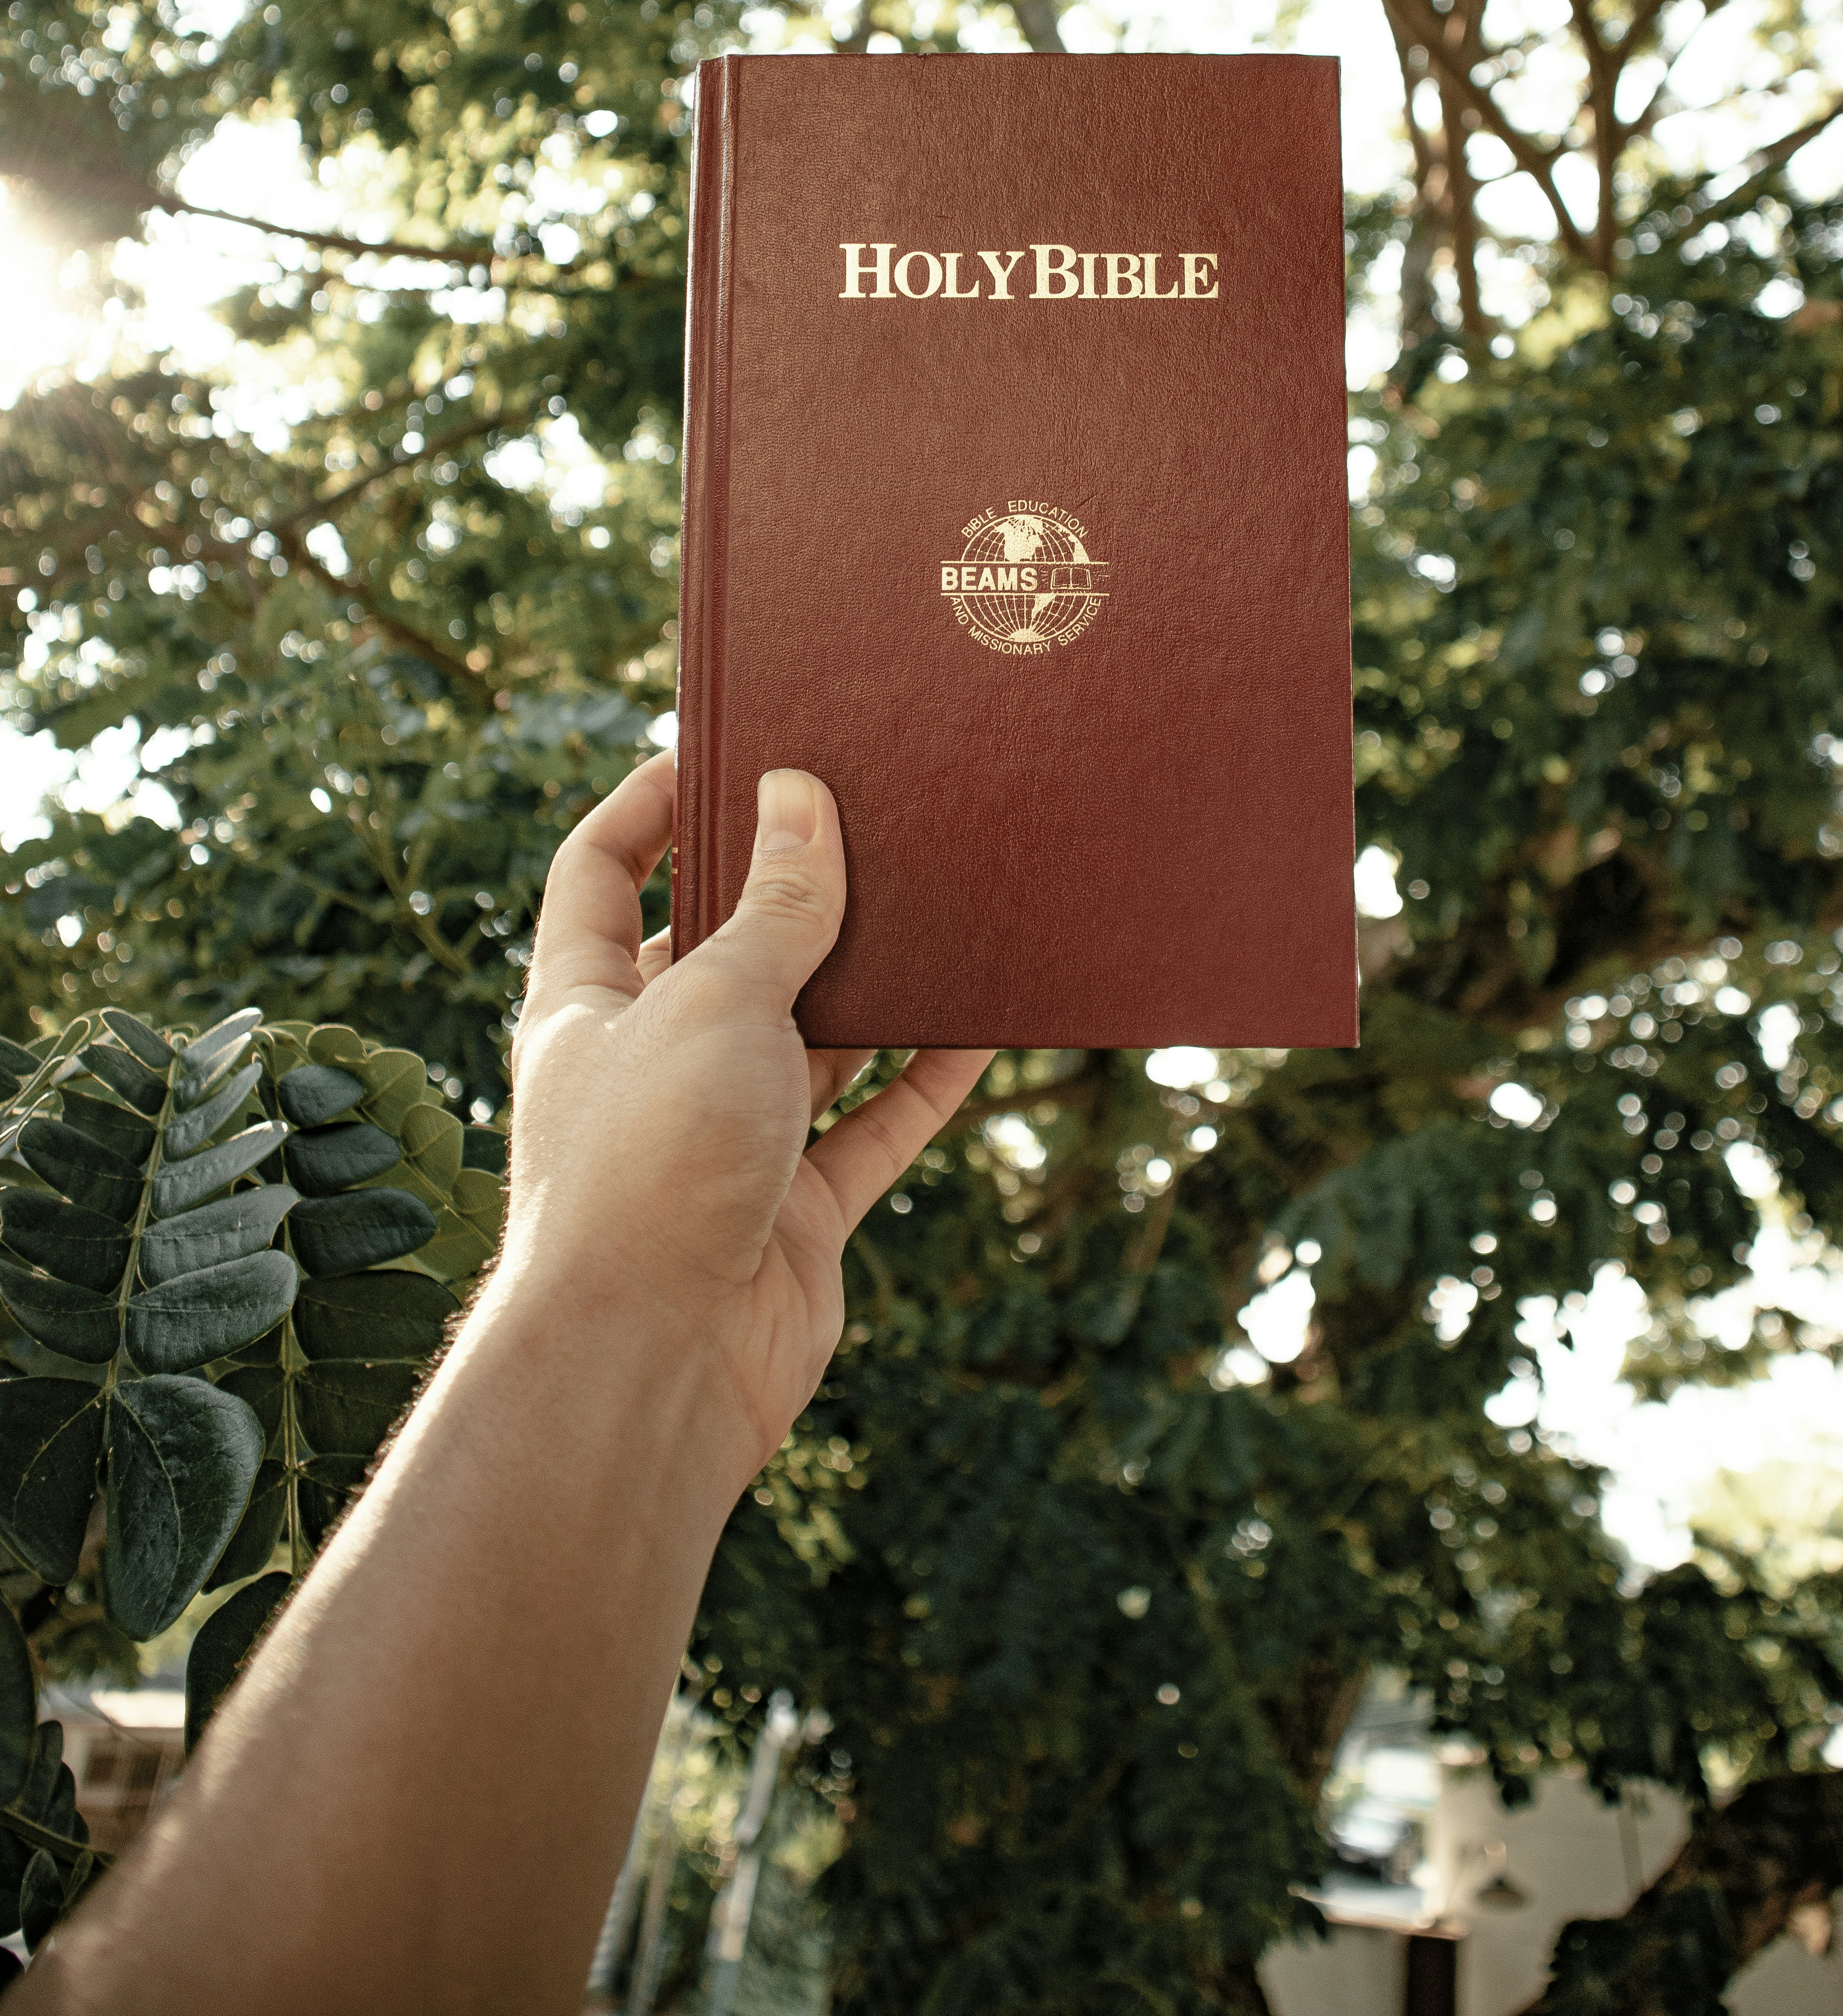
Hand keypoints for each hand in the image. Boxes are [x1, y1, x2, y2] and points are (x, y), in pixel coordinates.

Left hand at [504, 755, 990, 1476]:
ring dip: (872, 982)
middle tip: (867, 811)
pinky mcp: (794, 1212)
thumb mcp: (715, 1002)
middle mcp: (650, 1065)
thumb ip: (774, 908)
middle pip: (722, 950)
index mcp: (583, 1005)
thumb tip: (800, 799)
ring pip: (811, 1038)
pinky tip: (984, 1027)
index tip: (720, 747)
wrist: (652, 1370)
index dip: (647, 804)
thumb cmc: (649, 1170)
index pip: (598, 872)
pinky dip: (925, 1081)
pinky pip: (871, 1128)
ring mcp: (725, 1141)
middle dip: (789, 890)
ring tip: (943, 899)